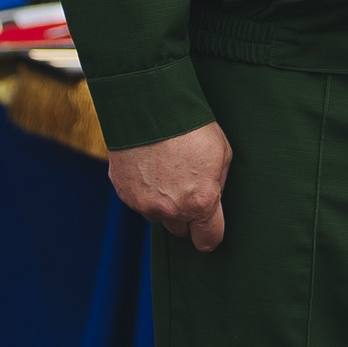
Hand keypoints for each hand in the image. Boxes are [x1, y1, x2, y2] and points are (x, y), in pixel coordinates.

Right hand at [108, 121, 230, 251]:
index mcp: (200, 203)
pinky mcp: (125, 193)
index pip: (208, 241)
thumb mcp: (222, 153)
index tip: (210, 224)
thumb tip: (214, 198)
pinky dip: (145, 190)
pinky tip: (150, 166)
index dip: (211, 232)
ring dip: (164, 202)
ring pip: (158, 215)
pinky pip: (139, 201)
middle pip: (181, 230)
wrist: (150, 105)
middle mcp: (171, 210)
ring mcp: (145, 204)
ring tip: (167, 170)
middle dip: (187, 215)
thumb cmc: (191, 126)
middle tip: (188, 186)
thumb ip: (218, 185)